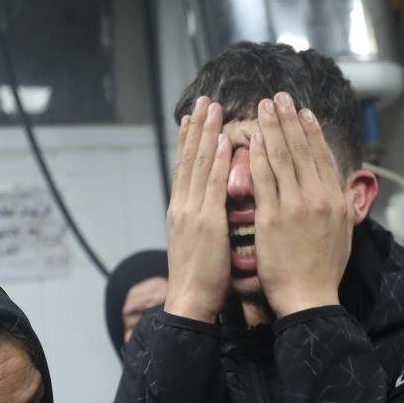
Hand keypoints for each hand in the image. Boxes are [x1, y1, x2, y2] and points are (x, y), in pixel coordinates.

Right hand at [163, 96, 232, 322]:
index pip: (185, 168)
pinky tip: (222, 141)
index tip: (192, 117)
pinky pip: (212, 186)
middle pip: (188, 158)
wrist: (190, 302)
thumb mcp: (200, 244)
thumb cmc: (201, 280)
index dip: (188, 141)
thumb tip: (215, 209)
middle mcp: (182, 206)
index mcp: (181, 211)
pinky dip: (215, 162)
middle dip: (196, 127)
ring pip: (197, 165)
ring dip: (205, 133)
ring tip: (211, 108)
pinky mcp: (205, 222)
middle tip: (202, 101)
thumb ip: (206, 222)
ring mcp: (191, 212)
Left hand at [249, 92, 353, 317]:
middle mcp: (318, 198)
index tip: (302, 111)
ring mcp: (295, 206)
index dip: (311, 131)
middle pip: (301, 149)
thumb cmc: (325, 271)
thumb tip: (347, 189)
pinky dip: (257, 157)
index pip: (322, 157)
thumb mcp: (345, 234)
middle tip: (278, 96)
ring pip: (281, 158)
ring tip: (263, 107)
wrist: (309, 298)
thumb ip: (344, 207)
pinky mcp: (273, 218)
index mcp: (336, 201)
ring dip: (271, 129)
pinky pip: (263, 180)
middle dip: (288, 119)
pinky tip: (250, 139)